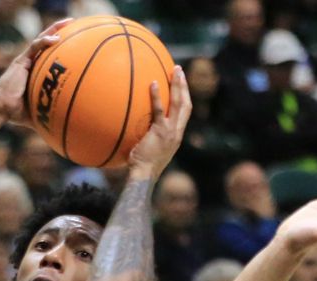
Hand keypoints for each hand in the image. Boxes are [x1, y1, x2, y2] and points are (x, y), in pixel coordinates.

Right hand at [0, 18, 71, 124]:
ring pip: (41, 40)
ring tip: (69, 22)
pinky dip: (45, 41)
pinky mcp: (21, 61)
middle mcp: (29, 63)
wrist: (0, 108)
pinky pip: (34, 47)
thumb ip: (48, 114)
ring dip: (55, 29)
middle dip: (60, 33)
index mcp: (33, 73)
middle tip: (73, 26)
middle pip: (46, 44)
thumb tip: (62, 127)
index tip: (74, 45)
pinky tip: (57, 38)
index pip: (47, 56)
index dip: (59, 48)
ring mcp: (25, 60)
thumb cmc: (15, 113)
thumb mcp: (37, 112)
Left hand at [127, 65, 192, 180]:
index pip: (184, 113)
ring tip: (174, 70)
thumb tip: (130, 125)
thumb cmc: (140, 167)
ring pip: (179, 104)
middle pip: (186, 104)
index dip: (184, 97)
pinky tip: (152, 83)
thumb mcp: (145, 149)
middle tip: (179, 70)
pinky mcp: (161, 132)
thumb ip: (144, 136)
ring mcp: (171, 132)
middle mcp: (177, 132)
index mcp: (176, 135)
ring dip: (178, 85)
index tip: (180, 83)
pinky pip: (160, 111)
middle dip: (184, 86)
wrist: (143, 176)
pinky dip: (157, 96)